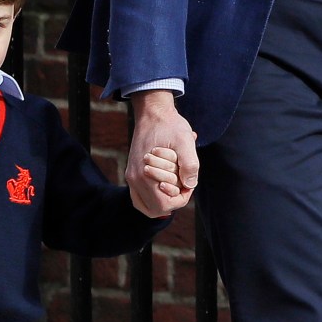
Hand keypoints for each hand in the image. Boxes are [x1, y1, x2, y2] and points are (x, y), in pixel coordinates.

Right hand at [127, 90, 198, 216]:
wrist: (153, 113)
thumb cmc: (170, 125)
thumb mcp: (185, 141)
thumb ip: (190, 164)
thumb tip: (189, 185)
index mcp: (144, 174)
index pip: (164, 205)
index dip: (181, 198)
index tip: (188, 183)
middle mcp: (134, 179)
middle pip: (156, 209)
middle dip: (173, 198)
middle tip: (182, 182)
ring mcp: (131, 177)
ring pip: (147, 206)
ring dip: (163, 199)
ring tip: (175, 183)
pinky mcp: (132, 173)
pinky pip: (141, 197)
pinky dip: (154, 196)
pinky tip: (166, 184)